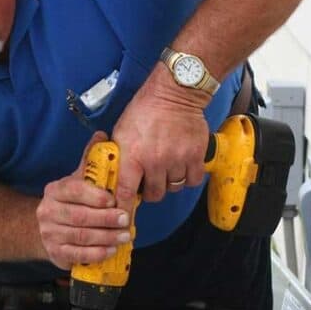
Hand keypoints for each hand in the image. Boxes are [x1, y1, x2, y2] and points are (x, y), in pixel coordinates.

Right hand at [36, 131, 132, 269]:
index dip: (95, 196)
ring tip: (125, 236)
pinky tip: (111, 250)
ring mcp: (49, 233)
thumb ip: (91, 161)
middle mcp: (47, 211)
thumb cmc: (72, 203)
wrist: (50, 229)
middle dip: (106, 219)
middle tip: (126, 220)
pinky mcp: (55, 253)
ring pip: (81, 237)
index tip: (114, 200)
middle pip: (80, 216)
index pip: (74, 191)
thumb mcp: (79, 181)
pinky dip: (97, 253)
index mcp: (55, 190)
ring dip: (106, 237)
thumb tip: (102, 135)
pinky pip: (78, 255)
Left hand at [111, 64, 211, 208]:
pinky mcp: (195, 156)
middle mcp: (155, 161)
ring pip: (173, 188)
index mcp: (133, 156)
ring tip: (165, 167)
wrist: (174, 93)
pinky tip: (181, 167)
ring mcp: (177, 159)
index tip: (123, 216)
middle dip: (150, 190)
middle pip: (154, 195)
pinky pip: (192, 181)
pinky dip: (187, 178)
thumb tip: (114, 176)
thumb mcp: (121, 131)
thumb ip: (120, 155)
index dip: (123, 207)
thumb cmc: (144, 110)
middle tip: (148, 180)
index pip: (125, 192)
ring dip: (168, 182)